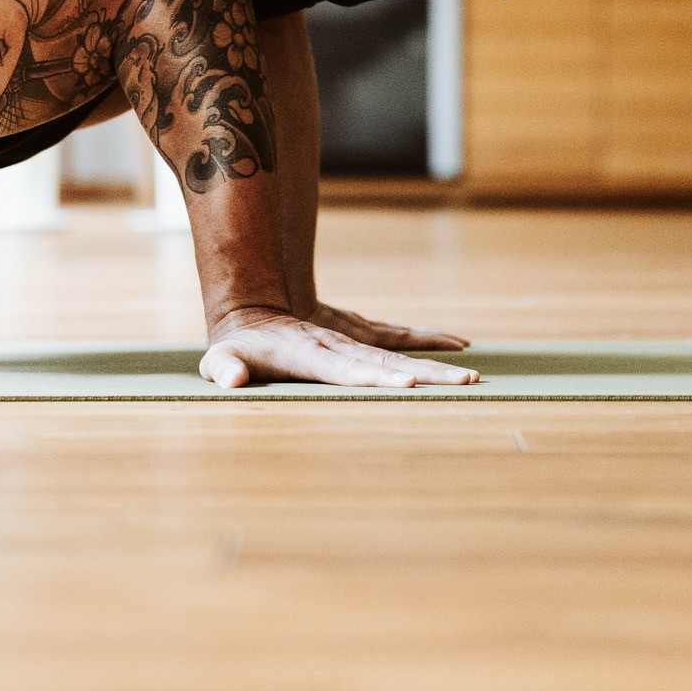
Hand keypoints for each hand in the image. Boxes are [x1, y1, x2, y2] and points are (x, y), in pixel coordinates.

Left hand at [199, 308, 480, 388]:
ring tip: (472, 375)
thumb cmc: (237, 345)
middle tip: (463, 383)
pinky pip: (400, 338)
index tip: (405, 384)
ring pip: (400, 354)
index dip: (374, 377)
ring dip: (436, 366)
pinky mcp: (361, 336)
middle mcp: (338, 346)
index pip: (347, 369)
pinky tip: (460, 347)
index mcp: (310, 355)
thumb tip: (233, 380)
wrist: (256, 306)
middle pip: (388, 364)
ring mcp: (352, 340)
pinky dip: (429, 340)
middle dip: (426, 375)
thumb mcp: (219, 360)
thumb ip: (224, 371)